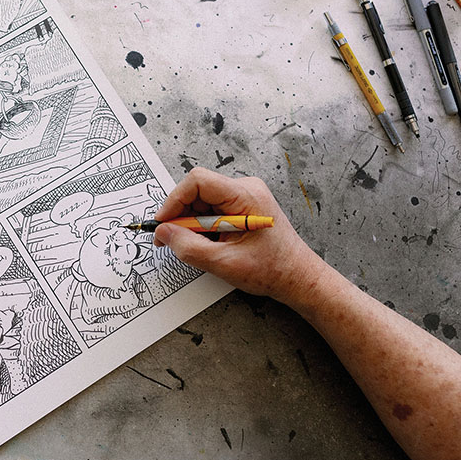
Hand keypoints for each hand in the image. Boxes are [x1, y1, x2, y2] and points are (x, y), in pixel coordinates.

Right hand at [153, 167, 323, 307]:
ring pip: (201, 202)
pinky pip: (211, 209)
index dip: (174, 200)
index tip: (163, 223)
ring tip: (199, 247)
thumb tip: (163, 233)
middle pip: (197, 191)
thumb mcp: (224, 263)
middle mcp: (245, 189)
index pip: (198, 181)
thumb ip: (189, 247)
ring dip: (192, 224)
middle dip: (181, 216)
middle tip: (172, 240)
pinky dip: (202, 227)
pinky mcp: (241, 207)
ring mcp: (244, 197)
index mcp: (246, 196)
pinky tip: (209, 244)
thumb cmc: (273, 270)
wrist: (298, 277)